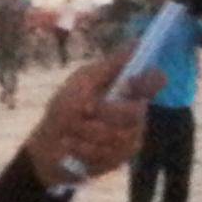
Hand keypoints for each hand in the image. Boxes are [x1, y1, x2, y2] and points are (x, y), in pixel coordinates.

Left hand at [23, 54, 161, 187]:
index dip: (148, 82)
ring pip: (119, 136)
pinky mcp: (121, 159)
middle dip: (103, 112)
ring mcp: (131, 138)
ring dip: (86, 132)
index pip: (151, 83)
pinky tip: (73, 146)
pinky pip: (108, 154)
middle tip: (83, 111)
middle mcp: (135, 114)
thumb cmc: (65, 108)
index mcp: (126, 91)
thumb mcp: (82, 82)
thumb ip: (110, 66)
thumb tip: (137, 42)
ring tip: (72, 131)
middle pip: (135, 113)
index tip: (129, 83)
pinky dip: (83, 149)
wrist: (49, 147)